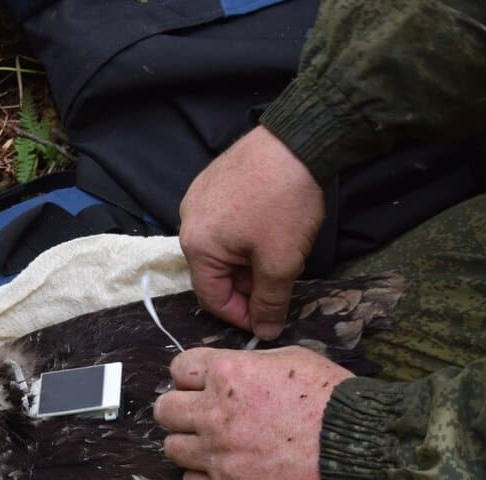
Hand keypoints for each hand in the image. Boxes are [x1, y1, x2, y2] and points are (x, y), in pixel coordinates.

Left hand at [153, 347, 351, 479]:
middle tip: (201, 415)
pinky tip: (223, 470)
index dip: (191, 376)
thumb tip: (233, 370)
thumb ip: (248, 365)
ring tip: (214, 445)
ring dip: (189, 445)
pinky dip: (202, 478)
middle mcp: (213, 412)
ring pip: (171, 448)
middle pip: (164, 410)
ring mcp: (217, 453)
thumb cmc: (331, 399)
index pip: (179, 368)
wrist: (355, 446)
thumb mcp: (289, 359)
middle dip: (180, 409)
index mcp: (227, 373)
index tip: (202, 384)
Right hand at [179, 125, 324, 339]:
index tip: (267, 320)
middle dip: (246, 285)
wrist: (296, 141)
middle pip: (214, 273)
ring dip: (247, 261)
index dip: (241, 316)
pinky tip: (270, 228)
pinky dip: (244, 236)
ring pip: (221, 249)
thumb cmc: (284, 202)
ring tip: (279, 253)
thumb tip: (265, 332)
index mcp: (197, 246)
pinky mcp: (212, 182)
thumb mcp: (281, 262)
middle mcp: (188, 222)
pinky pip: (224, 223)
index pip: (212, 299)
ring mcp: (198, 198)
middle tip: (279, 284)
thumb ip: (270, 302)